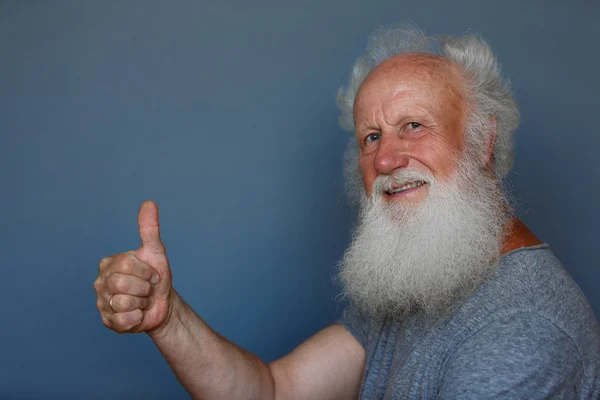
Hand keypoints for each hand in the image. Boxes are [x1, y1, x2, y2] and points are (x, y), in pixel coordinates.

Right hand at [94, 200, 172, 332]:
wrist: (162, 303)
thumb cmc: (156, 277)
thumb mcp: (155, 252)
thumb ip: (149, 229)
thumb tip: (148, 203)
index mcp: (108, 263)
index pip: (128, 265)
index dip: (147, 271)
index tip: (152, 274)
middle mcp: (100, 282)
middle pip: (124, 284)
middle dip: (145, 288)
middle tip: (147, 289)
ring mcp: (102, 303)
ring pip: (124, 303)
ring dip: (142, 303)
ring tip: (142, 300)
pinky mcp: (108, 322)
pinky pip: (125, 320)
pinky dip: (138, 317)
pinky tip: (138, 313)